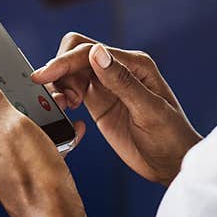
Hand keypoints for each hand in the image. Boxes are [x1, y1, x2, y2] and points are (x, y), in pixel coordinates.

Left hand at [0, 66, 87, 216]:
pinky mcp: (26, 174)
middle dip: (12, 92)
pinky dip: (48, 134)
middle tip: (32, 84)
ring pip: (17, 126)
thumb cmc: (37, 180)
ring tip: (56, 109)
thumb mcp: (14, 128)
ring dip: (35, 112)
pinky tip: (67, 134)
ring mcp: (6, 164)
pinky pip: (34, 145)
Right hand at [31, 32, 201, 185]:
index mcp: (135, 64)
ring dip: (60, 84)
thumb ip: (122, 81)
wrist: (173, 165)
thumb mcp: (149, 111)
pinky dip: (63, 96)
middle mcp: (119, 70)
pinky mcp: (99, 103)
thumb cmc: (171, 138)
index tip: (44, 76)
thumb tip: (97, 52)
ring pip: (71, 71)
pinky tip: (67, 110)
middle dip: (60, 70)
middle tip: (61, 98)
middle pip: (76, 54)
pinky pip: (73, 89)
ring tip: (65, 106)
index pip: (90, 51)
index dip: (64, 61)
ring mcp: (108, 86)